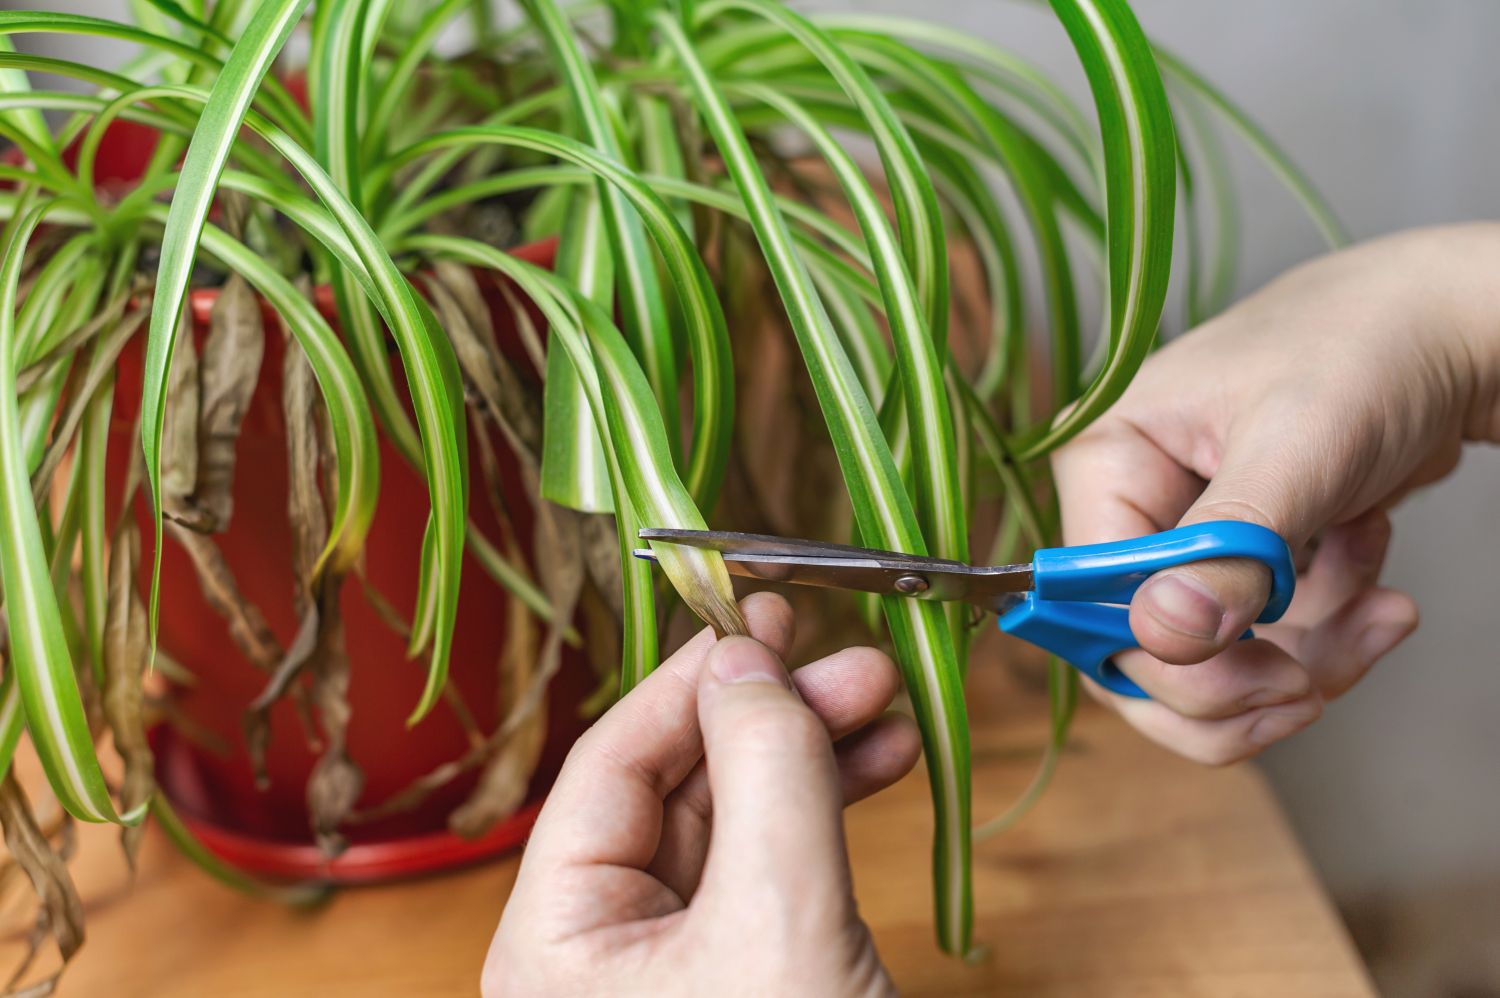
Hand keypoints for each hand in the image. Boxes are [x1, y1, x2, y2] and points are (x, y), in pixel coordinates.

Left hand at [482, 593, 920, 996]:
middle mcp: (600, 949)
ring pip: (734, 823)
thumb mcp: (780, 919)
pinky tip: (877, 767)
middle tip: (848, 660)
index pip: (611, 767)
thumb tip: (748, 657)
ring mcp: (674, 967)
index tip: (759, 615)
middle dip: (769, 715)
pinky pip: (772, 870)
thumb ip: (766, 773)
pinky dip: (824, 816)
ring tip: (883, 705)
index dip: (689, 682)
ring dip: (810, 757)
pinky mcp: (741, 979)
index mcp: (557, 939)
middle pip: (679, 786)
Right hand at [1053, 224, 1499, 763]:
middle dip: (1241, 680)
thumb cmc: (1363, 352)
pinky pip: (1260, 643)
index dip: (1174, 661)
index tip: (1274, 675)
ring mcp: (1181, 538)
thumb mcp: (1298, 450)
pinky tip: (1370, 566)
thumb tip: (1161, 635)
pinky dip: (1328, 629)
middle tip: (1320, 682)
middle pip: (1139, 652)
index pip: (1095, 603)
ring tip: (1381, 613)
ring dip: (1305, 656)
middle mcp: (1126, 505)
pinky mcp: (1236, 563)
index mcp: (1105, 461)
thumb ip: (1228, 549)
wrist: (1445, 333)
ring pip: (1207, 663)